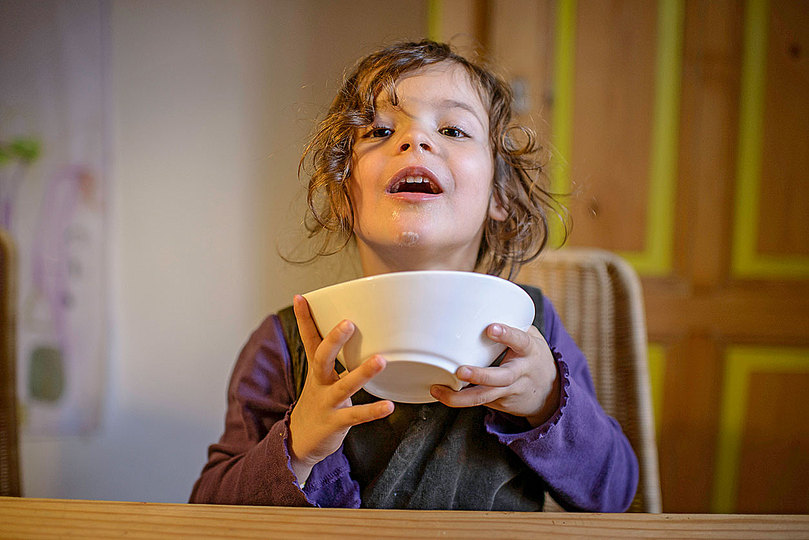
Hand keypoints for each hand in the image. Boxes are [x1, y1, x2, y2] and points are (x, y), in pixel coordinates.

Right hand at [288, 295, 393, 483]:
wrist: (298, 442)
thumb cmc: (317, 404)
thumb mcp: (320, 378)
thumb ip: (333, 358)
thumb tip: (346, 332)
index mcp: (317, 370)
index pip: (308, 340)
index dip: (304, 319)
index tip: (301, 298)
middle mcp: (319, 383)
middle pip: (321, 358)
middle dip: (334, 340)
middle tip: (349, 323)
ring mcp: (327, 403)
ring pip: (343, 386)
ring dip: (362, 373)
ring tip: (380, 361)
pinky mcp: (336, 422)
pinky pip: (356, 416)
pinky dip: (372, 411)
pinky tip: (388, 407)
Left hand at [430, 323, 559, 427]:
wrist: (549, 392)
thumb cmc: (531, 356)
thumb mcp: (530, 336)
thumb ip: (511, 324)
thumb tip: (478, 304)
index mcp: (529, 350)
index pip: (520, 341)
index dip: (506, 335)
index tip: (490, 328)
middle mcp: (521, 372)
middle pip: (501, 377)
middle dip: (480, 375)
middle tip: (460, 371)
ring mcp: (511, 390)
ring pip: (486, 396)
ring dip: (460, 397)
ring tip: (438, 390)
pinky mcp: (501, 402)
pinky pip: (480, 401)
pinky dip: (460, 399)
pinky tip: (442, 394)